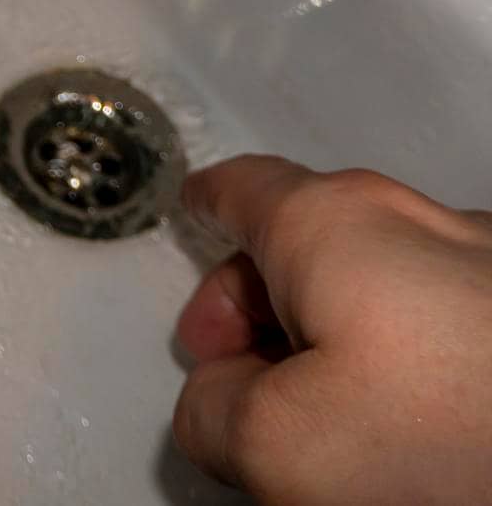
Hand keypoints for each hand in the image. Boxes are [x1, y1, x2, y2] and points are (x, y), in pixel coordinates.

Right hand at [172, 154, 491, 504]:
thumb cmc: (442, 444)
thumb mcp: (270, 446)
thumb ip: (209, 406)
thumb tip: (224, 395)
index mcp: (333, 223)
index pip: (240, 189)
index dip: (201, 211)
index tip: (190, 221)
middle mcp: (417, 220)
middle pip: (306, 239)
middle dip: (257, 302)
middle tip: (237, 380)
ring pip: (379, 280)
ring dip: (335, 333)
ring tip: (328, 420)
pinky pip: (444, 314)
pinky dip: (405, 353)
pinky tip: (409, 424)